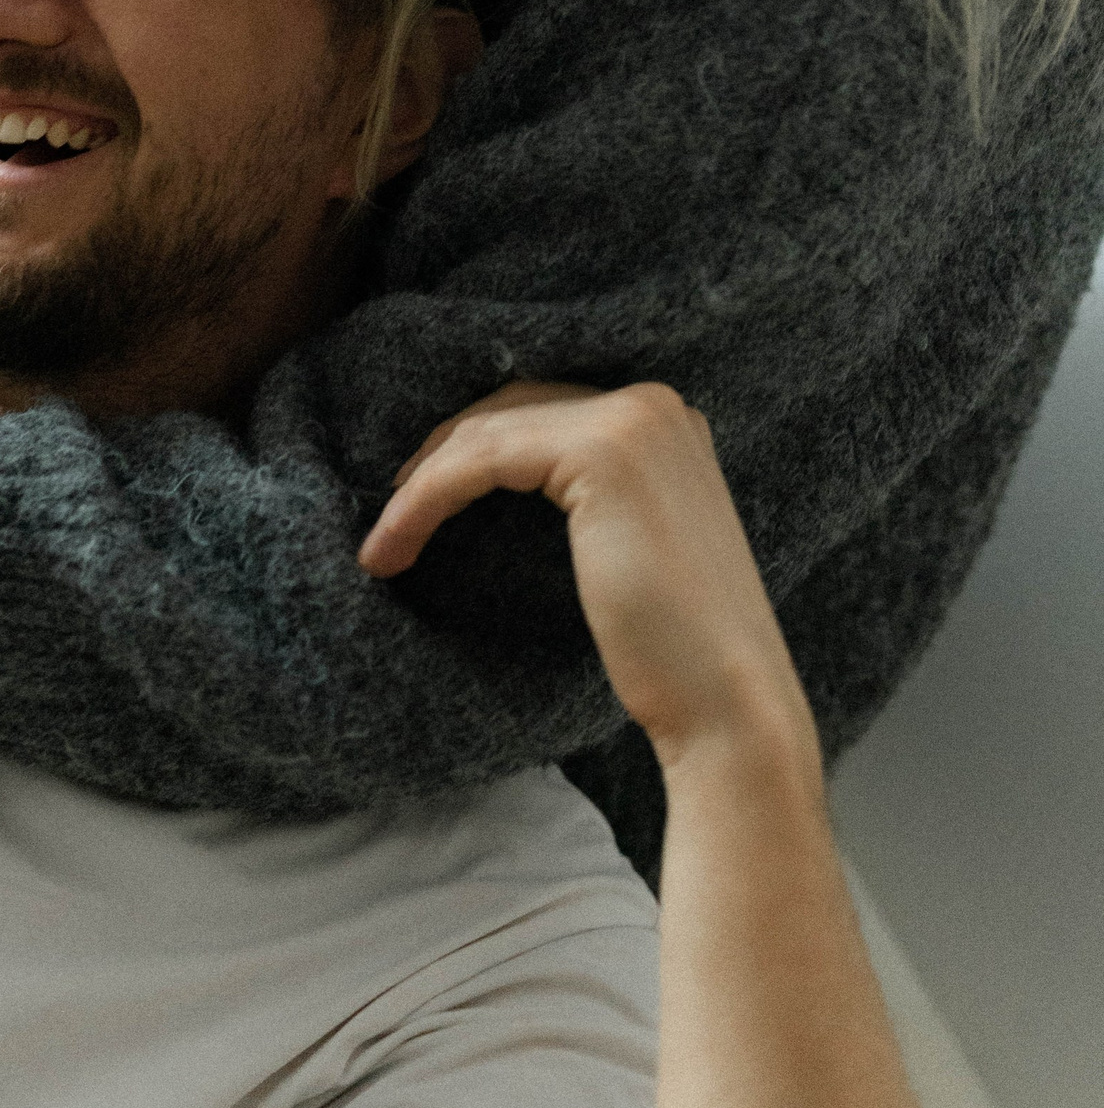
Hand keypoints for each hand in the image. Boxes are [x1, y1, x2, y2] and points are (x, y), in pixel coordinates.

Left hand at [359, 382, 813, 766]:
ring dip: (418, 486)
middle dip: (440, 457)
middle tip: (391, 520)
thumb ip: (583, 498)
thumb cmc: (671, 651)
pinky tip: (391, 549)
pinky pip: (479, 461)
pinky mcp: (600, 450)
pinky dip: (423, 501)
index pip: (540, 411)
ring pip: (485, 432)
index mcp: (665, 421)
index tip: (415, 500)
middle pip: (509, 408)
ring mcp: (632, 419)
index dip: (469, 449)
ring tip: (381, 546)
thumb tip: (493, 474)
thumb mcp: (624, 548)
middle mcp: (654, 403)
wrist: (727, 704)